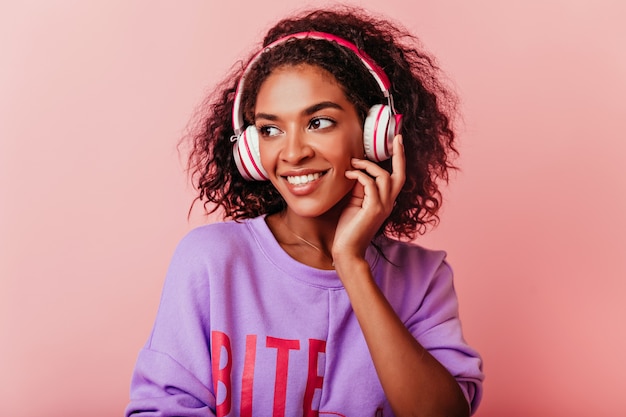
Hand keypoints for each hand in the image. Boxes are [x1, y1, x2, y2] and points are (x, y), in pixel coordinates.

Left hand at [332, 135, 405, 262]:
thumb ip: (360, 189)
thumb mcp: (355, 203)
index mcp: (386, 202)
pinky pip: (369, 184)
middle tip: (395, 138)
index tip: (398, 141)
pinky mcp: (373, 209)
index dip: (400, 160)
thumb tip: (358, 172)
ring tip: (352, 163)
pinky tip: (348, 175)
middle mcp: (389, 203)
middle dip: (399, 155)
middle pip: (399, 174)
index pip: (397, 178)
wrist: (347, 251)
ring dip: (366, 166)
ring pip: (382, 176)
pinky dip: (358, 175)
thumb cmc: (349, 229)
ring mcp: (383, 207)